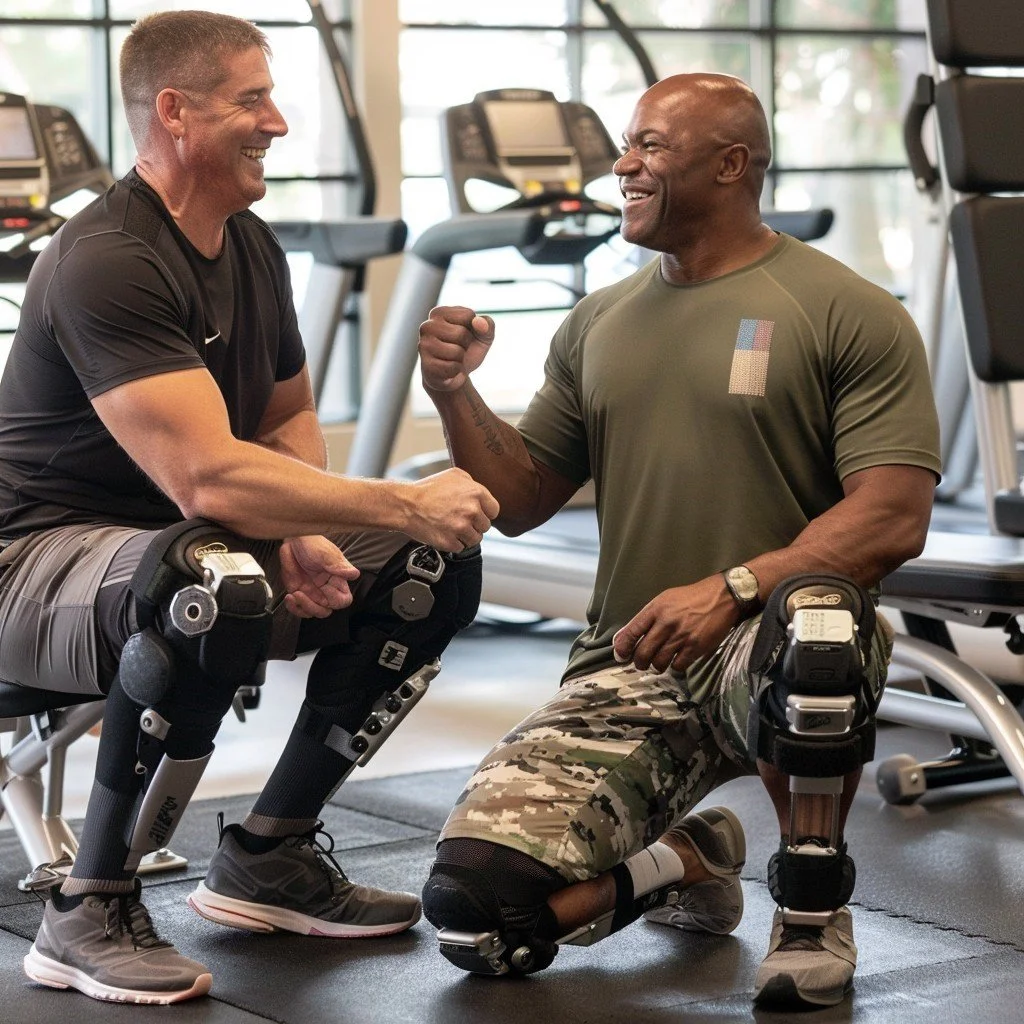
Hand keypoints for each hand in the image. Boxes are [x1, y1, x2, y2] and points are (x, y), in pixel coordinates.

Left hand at [278, 535, 359, 618]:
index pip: (343, 600)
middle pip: (326, 611)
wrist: (294, 539)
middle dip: (314, 607)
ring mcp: (311, 593)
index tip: (325, 587)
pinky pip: (298, 608)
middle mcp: (326, 590)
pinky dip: (293, 607)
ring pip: (312, 612)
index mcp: (337, 581)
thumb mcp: (326, 554)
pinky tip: (289, 597)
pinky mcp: (298, 593)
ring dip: (302, 608)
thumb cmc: (313, 543)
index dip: (335, 599)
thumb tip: (355, 574)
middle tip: (303, 593)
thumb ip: (339, 566)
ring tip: (294, 594)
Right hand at [406, 467, 499, 552]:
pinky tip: (444, 533)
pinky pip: (461, 547)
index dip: (484, 512)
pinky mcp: (450, 542)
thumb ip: (472, 484)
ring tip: (451, 527)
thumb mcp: (454, 475)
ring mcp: (461, 528)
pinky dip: (454, 543)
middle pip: (485, 526)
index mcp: (476, 493)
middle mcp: (471, 511)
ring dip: (465, 536)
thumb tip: (482, 494)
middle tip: (459, 519)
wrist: (406, 505)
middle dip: (474, 524)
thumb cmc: (428, 489)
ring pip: (475, 539)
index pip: (494, 510)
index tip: (475, 513)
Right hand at [419, 306, 494, 393]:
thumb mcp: (484, 336)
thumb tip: (478, 322)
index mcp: (439, 313)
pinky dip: (456, 372)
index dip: (473, 329)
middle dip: (466, 345)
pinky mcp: (426, 365)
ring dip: (461, 359)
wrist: (455, 375)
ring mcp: (424, 345)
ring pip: (456, 352)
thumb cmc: (468, 350)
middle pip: (461, 333)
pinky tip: (448, 370)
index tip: (464, 335)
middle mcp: (427, 326)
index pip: (468, 315)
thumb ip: (488, 325)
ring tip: (452, 359)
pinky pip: (452, 368)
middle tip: (458, 349)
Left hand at [612, 576, 739, 672]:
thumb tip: (624, 637)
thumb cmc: (690, 598)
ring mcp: (681, 636)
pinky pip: (677, 666)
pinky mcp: (696, 647)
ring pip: (659, 663)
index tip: (620, 655)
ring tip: (659, 662)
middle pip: (643, 653)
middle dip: (639, 662)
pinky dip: (675, 666)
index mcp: (656, 609)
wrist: (722, 596)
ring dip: (656, 666)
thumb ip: (646, 618)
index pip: (631, 632)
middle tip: (641, 663)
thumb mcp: (664, 599)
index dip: (622, 647)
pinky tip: (677, 659)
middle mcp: (666, 623)